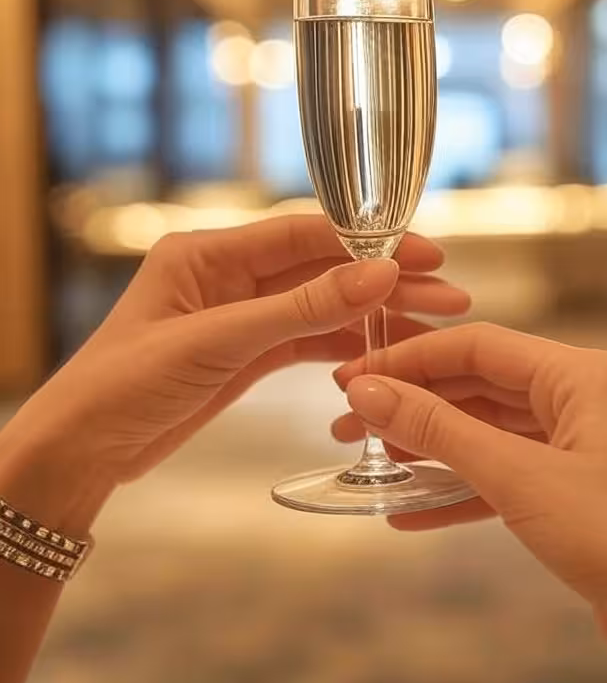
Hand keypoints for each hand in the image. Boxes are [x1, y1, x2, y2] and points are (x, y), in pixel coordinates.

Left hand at [0, 216, 468, 499]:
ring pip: (321, 307)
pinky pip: (306, 341)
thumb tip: (378, 274)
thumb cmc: (126, 385)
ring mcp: (239, 315)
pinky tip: (382, 353)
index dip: (369, 242)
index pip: (305, 233)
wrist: (83, 449)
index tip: (424, 253)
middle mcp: (227, 276)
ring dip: (373, 315)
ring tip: (431, 326)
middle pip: (322, 270)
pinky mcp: (245, 354)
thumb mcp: (217, 342)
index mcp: (208, 252)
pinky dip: (344, 347)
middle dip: (384, 280)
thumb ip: (300, 308)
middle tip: (446, 293)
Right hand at [333, 323, 606, 678]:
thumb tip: (366, 390)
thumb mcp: (518, 476)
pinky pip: (498, 477)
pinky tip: (407, 509)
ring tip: (368, 460)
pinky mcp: (566, 493)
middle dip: (411, 403)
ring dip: (427, 447)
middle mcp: (574, 400)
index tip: (348, 378)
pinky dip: (455, 490)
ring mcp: (571, 448)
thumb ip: (439, 430)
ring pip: (483, 432)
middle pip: (475, 386)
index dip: (407, 359)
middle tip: (348, 423)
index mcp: (575, 375)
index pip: (475, 346)